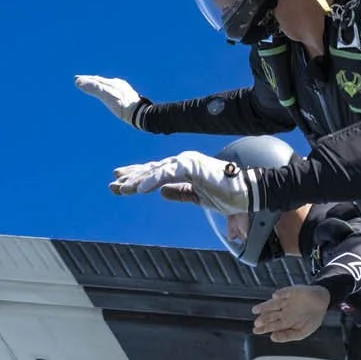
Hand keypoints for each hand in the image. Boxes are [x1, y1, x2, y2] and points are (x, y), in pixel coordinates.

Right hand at [75, 75, 147, 126]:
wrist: (141, 114)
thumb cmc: (123, 106)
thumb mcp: (106, 95)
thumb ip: (93, 88)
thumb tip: (78, 81)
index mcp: (112, 83)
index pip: (95, 79)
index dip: (85, 79)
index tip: (75, 79)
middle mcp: (118, 84)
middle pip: (101, 81)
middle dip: (91, 81)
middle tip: (80, 81)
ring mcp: (124, 91)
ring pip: (108, 86)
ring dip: (99, 85)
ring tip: (94, 86)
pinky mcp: (128, 98)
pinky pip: (114, 91)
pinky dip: (107, 91)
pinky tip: (109, 94)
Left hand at [110, 151, 252, 212]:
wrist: (247, 193)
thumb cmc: (228, 195)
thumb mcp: (197, 197)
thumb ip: (180, 193)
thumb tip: (162, 193)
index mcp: (183, 170)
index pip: (155, 172)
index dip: (138, 177)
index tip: (121, 182)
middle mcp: (183, 163)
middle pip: (150, 170)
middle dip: (131, 178)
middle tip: (113, 185)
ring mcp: (187, 162)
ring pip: (155, 171)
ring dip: (137, 180)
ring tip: (120, 189)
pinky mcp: (192, 166)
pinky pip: (168, 174)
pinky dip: (152, 180)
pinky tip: (139, 189)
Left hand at [252, 284, 331, 341]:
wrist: (323, 301)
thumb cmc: (313, 317)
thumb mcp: (303, 332)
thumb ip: (288, 336)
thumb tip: (274, 338)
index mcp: (285, 321)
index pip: (272, 325)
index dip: (263, 328)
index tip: (256, 331)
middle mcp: (283, 311)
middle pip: (270, 315)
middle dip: (264, 319)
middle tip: (257, 323)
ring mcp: (286, 301)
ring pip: (273, 304)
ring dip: (265, 306)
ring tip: (257, 309)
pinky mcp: (292, 291)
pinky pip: (285, 292)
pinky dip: (280, 294)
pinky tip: (275, 296)